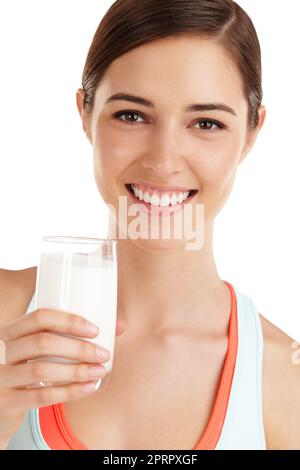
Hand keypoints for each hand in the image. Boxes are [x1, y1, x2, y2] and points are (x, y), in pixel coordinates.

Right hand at [0, 307, 124, 445]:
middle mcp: (1, 350)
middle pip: (43, 342)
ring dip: (76, 370)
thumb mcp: (38, 349)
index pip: (40, 317)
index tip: (95, 330)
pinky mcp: (5, 401)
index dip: (70, 321)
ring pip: (42, 369)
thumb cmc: (27, 368)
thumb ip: (70, 336)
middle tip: (103, 354)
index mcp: (11, 331)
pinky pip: (40, 396)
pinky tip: (87, 388)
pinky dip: (68, 392)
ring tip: (99, 371)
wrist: (0, 404)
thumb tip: (119, 325)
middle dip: (79, 348)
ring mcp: (0, 376)